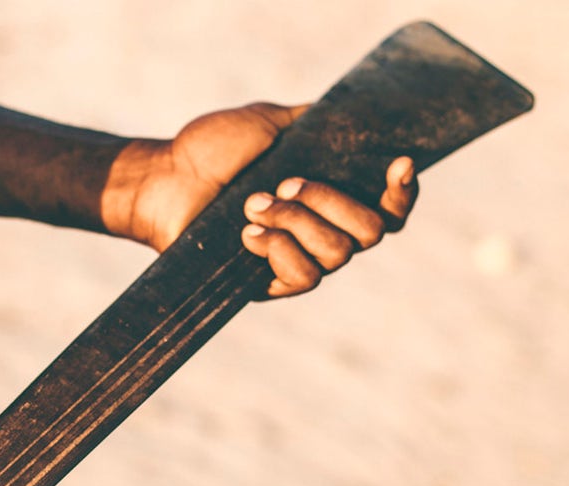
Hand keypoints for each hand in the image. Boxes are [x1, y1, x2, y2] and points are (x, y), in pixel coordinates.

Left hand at [103, 102, 418, 296]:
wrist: (164, 180)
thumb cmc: (209, 150)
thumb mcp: (267, 124)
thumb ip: (313, 124)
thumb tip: (355, 117)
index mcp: (330, 194)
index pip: (388, 206)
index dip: (404, 192)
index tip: (398, 164)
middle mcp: (322, 230)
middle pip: (371, 233)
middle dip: (332, 202)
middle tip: (285, 182)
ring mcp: (298, 260)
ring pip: (337, 255)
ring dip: (296, 222)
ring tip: (253, 203)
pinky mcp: (269, 285)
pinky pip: (302, 279)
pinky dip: (278, 251)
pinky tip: (247, 234)